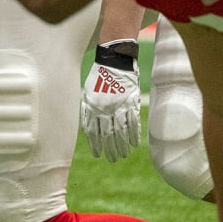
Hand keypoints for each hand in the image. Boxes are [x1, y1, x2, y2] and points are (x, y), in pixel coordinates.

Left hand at [80, 43, 141, 160]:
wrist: (114, 62)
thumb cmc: (99, 77)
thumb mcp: (87, 92)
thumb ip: (88, 109)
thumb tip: (87, 126)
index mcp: (92, 106)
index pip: (92, 131)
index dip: (95, 144)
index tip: (98, 154)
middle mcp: (104, 109)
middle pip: (106, 134)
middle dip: (109, 149)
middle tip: (112, 159)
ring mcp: (119, 107)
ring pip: (120, 131)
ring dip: (122, 146)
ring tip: (123, 156)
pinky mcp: (131, 104)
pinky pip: (133, 123)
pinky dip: (134, 135)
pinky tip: (134, 145)